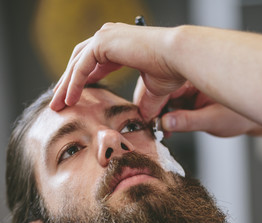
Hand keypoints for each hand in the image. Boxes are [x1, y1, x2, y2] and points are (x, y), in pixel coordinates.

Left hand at [50, 23, 184, 111]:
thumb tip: (144, 120)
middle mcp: (110, 36)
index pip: (92, 63)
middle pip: (79, 61)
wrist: (178, 59)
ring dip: (66, 85)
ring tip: (58, 105)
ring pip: (76, 63)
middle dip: (67, 83)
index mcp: (119, 45)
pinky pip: (81, 66)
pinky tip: (69, 99)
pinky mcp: (103, 42)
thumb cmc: (172, 72)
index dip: (80, 82)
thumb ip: (144, 104)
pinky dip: (73, 83)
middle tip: (58, 103)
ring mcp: (106, 36)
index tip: (72, 100)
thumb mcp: (152, 93)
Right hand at [135, 81, 261, 136]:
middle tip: (148, 127)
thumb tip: (166, 123)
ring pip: (162, 98)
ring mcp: (188, 90)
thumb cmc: (241, 117)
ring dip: (157, 114)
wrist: (252, 121)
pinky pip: (170, 106)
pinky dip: (165, 117)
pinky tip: (165, 129)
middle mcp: (190, 80)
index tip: (143, 118)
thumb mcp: (214, 121)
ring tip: (158, 131)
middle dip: (151, 107)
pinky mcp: (188, 99)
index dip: (151, 101)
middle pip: (159, 89)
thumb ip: (188, 122)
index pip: (165, 84)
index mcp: (196, 76)